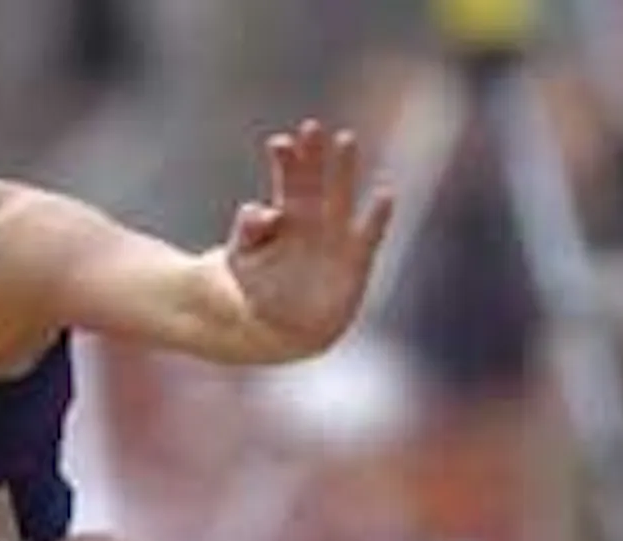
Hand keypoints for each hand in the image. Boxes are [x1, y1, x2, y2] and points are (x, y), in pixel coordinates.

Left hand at [227, 119, 393, 353]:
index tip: (279, 143)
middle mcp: (313, 219)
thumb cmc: (260, 290)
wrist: (282, 329)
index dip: (285, 161)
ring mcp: (335, 237)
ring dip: (343, 170)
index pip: (286, 180)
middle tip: (312, 127)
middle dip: (314, 155)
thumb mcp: (241, 262)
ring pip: (341, 197)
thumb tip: (263, 210)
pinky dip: (377, 216)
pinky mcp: (355, 259)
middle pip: (314, 180)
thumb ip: (245, 234)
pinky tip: (384, 194)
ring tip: (345, 139)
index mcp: (285, 215)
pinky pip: (368, 234)